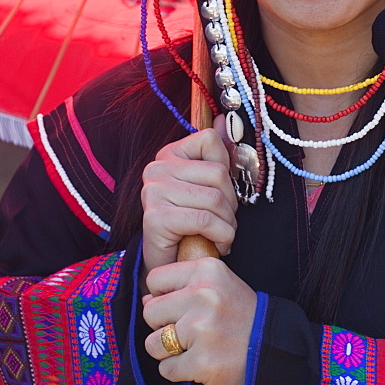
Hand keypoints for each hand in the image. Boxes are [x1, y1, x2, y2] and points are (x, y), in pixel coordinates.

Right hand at [141, 121, 237, 274]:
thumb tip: (226, 118)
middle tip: (224, 223)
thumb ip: (216, 152)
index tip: (220, 195)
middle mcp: (156, 168)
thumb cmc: (192, 224)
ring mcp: (153, 191)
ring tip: (221, 235)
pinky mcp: (156, 216)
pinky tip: (217, 245)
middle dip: (230, 204)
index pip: (211, 141)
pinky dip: (221, 236)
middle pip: (218, 172)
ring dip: (228, 223)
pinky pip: (205, 219)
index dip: (226, 172)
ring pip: (215, 198)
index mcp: (169, 154)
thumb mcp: (207, 186)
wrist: (170, 266)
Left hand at [143, 256, 256, 384]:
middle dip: (163, 325)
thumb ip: (183, 287)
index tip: (179, 306)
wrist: (274, 348)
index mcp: (206, 270)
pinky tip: (200, 363)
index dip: (161, 295)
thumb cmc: (243, 316)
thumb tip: (145, 300)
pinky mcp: (200, 361)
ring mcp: (201, 328)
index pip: (154, 278)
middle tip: (189, 330)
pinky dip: (179, 370)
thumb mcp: (219, 285)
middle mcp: (202, 295)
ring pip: (153, 343)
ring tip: (194, 347)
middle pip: (150, 312)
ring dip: (168, 351)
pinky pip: (166, 369)